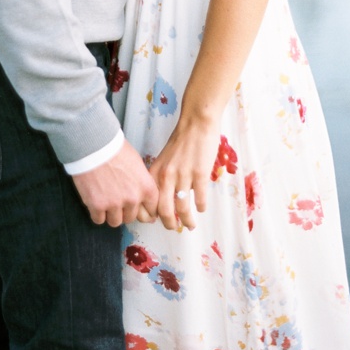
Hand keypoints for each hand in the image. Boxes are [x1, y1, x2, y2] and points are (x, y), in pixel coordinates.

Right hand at [72, 139, 158, 226]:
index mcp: (146, 188)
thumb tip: (143, 196)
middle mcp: (133, 199)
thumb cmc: (116, 149)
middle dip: (124, 211)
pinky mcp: (97, 206)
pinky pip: (98, 220)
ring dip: (110, 214)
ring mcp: (115, 204)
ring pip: (115, 222)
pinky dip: (96, 213)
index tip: (140, 210)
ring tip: (105, 201)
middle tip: (117, 200)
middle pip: (131, 217)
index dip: (145, 210)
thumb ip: (141, 183)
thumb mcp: (137, 164)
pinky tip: (95, 202)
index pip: (151, 210)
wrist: (95, 145)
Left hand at [148, 116, 220, 231]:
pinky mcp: (200, 173)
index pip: (148, 202)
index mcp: (156, 172)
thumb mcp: (165, 159)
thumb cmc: (182, 140)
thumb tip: (166, 198)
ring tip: (190, 225)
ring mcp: (183, 175)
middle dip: (169, 223)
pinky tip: (201, 208)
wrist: (196, 122)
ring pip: (182, 209)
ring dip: (187, 221)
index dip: (151, 215)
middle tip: (174, 227)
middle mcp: (166, 176)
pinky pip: (200, 199)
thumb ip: (163, 177)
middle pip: (164, 211)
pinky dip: (201, 207)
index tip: (156, 220)